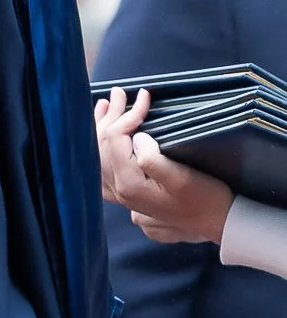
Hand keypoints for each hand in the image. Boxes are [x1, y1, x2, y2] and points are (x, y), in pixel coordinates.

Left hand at [95, 87, 234, 244]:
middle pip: (102, 144)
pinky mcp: (128, 194)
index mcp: (129, 185)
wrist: (219, 224)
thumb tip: (136, 136)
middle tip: (120, 92)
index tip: (144, 96)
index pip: (116, 139)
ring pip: (98, 154)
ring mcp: (120, 194)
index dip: (128, 114)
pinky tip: (102, 136)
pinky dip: (100, 146)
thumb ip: (153, 159)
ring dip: (101, 127)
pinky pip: (102, 167)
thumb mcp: (183, 179)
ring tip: (105, 105)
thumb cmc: (206, 200)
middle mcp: (118, 191)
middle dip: (111, 115)